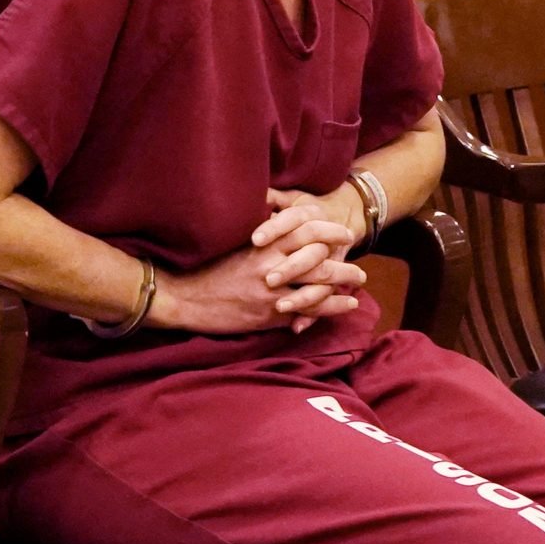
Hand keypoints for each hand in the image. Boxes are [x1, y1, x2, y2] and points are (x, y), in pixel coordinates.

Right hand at [148, 198, 365, 335]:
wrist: (184, 298)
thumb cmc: (210, 270)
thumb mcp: (237, 247)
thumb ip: (263, 241)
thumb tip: (284, 230)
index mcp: (263, 245)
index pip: (304, 230)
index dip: (329, 229)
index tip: (344, 232)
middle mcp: (270, 266)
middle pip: (319, 259)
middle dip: (343, 261)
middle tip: (360, 264)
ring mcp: (271, 292)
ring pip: (318, 286)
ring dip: (344, 284)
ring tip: (360, 282)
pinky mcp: (268, 314)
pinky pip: (307, 310)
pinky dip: (331, 307)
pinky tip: (347, 305)